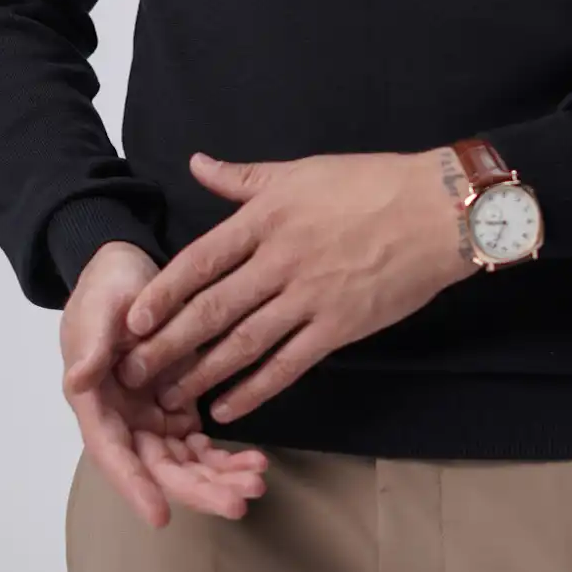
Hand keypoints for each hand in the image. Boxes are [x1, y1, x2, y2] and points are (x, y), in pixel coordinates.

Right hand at [60, 239, 269, 529]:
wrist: (130, 269)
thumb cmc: (106, 287)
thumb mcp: (96, 308)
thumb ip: (89, 344)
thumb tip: (79, 379)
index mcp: (95, 401)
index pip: (112, 453)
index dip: (135, 486)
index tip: (161, 516)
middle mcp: (123, 419)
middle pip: (157, 467)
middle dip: (197, 489)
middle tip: (238, 503)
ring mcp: (151, 415)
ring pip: (184, 462)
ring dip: (219, 478)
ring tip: (257, 483)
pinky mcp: (177, 404)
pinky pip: (202, 442)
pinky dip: (226, 456)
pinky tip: (256, 461)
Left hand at [86, 146, 477, 424]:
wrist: (438, 211)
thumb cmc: (370, 183)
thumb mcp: (301, 171)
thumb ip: (243, 178)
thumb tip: (196, 164)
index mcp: (267, 217)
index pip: (201, 261)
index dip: (163, 293)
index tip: (133, 321)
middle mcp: (281, 259)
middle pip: (213, 309)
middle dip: (169, 344)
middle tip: (134, 373)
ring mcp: (310, 297)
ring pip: (244, 342)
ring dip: (203, 374)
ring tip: (171, 399)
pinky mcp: (339, 327)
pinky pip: (288, 364)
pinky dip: (256, 390)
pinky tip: (229, 408)